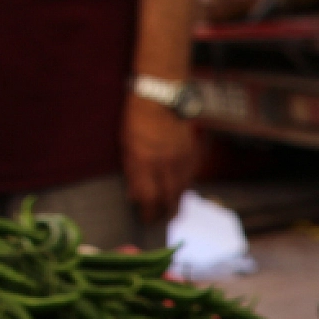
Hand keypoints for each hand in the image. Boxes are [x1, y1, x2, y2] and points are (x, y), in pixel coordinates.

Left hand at [123, 95, 196, 223]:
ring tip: (173, 212)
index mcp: (145, 162)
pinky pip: (191, 177)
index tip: (145, 219)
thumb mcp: (126, 145)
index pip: (149, 198)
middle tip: (161, 221)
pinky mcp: (192, 154)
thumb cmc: (137, 118)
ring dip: (177, 203)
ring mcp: (182, 160)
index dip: (148, 213)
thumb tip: (134, 195)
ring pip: (182, 191)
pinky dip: (186, 187)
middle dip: (164, 213)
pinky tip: (181, 190)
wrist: (161, 97)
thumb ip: (131, 172)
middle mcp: (165, 164)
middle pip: (169, 199)